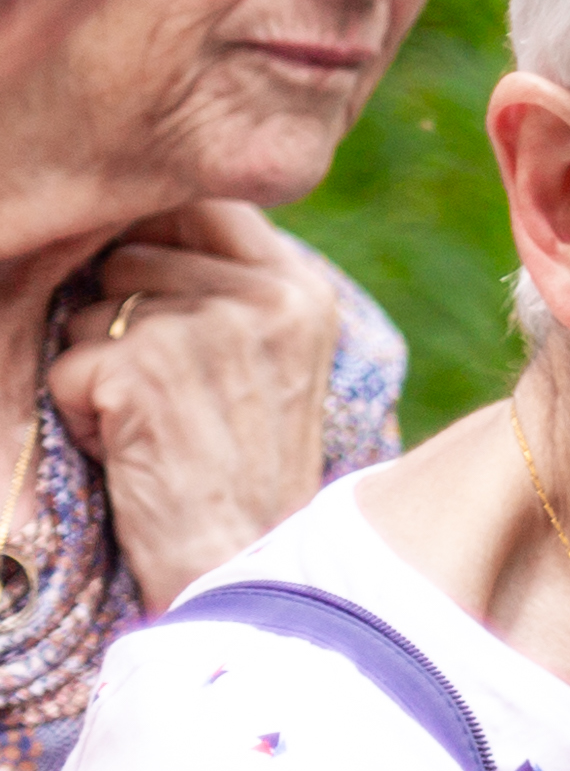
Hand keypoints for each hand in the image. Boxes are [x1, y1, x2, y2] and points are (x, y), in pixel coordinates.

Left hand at [49, 204, 341, 610]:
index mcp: (301, 288)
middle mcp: (264, 296)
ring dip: (99, 366)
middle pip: (130, 256)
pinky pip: (66, 363)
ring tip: (156, 421)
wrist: (244, 564)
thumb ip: (227, 284)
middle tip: (171, 392)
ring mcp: (204, 327)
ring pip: (90, 309)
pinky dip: (83, 412)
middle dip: (122, 319)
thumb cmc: (243, 467)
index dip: (154, 242)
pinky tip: (134, 448)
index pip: (201, 206)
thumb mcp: (269, 358)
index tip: (157, 303)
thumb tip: (139, 220)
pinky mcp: (143, 367)